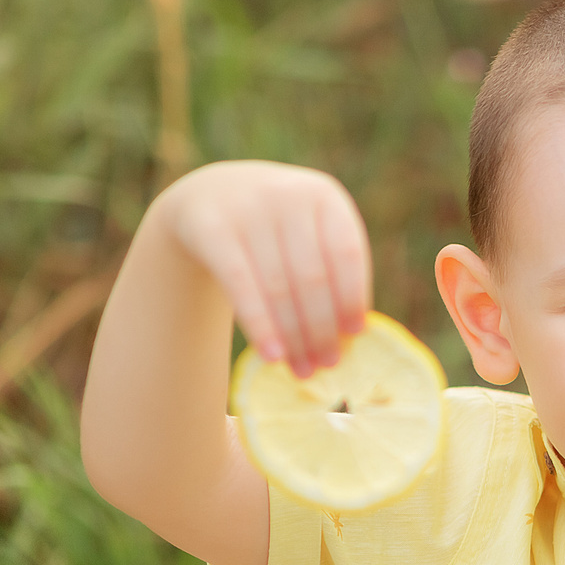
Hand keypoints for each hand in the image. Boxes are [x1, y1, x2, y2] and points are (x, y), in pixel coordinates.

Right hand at [157, 161, 370, 376]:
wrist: (209, 197)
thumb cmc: (276, 230)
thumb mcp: (309, 234)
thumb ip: (332, 271)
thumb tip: (351, 336)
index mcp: (323, 196)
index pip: (346, 254)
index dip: (352, 296)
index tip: (356, 336)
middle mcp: (286, 194)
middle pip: (312, 278)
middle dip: (322, 328)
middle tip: (328, 364)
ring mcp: (246, 208)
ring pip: (278, 288)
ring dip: (293, 336)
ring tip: (303, 370)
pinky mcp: (212, 228)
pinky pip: (239, 286)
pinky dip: (259, 325)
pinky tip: (272, 356)